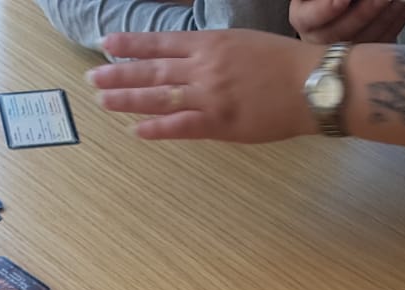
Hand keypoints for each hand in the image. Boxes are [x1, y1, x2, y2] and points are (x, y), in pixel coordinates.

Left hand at [90, 31, 321, 141]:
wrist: (312, 84)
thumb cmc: (284, 62)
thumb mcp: (244, 42)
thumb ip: (214, 52)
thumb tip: (190, 60)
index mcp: (211, 43)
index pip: (161, 42)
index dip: (132, 44)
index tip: (107, 43)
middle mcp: (204, 67)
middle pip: (152, 70)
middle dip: (119, 73)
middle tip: (92, 77)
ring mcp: (209, 96)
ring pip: (159, 98)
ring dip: (128, 99)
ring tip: (102, 100)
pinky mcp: (220, 123)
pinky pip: (181, 127)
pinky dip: (157, 129)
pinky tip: (136, 131)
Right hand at [291, 0, 404, 43]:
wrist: (346, 12)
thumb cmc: (327, 1)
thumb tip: (345, 0)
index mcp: (304, 19)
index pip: (308, 19)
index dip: (326, 10)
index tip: (344, 0)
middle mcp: (318, 41)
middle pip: (339, 34)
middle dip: (365, 12)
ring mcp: (341, 52)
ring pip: (363, 41)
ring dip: (385, 17)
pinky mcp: (364, 57)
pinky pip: (380, 43)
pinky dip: (395, 23)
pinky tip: (401, 7)